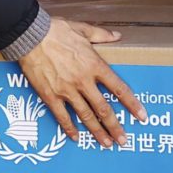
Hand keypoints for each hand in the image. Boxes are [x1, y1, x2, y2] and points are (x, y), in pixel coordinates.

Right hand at [17, 17, 146, 147]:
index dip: (132, 104)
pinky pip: (62, 116)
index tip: (141, 116)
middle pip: (104, 109)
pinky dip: (69, 128)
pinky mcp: (51, 95)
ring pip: (86, 116)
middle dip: (115, 126)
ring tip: (106, 143)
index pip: (119, 89)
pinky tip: (76, 137)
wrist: (30, 35)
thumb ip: (102, 35)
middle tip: (124, 140)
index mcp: (95, 65)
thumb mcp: (83, 29)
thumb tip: (117, 36)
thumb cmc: (56, 30)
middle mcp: (84, 81)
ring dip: (97, 132)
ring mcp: (67, 90)